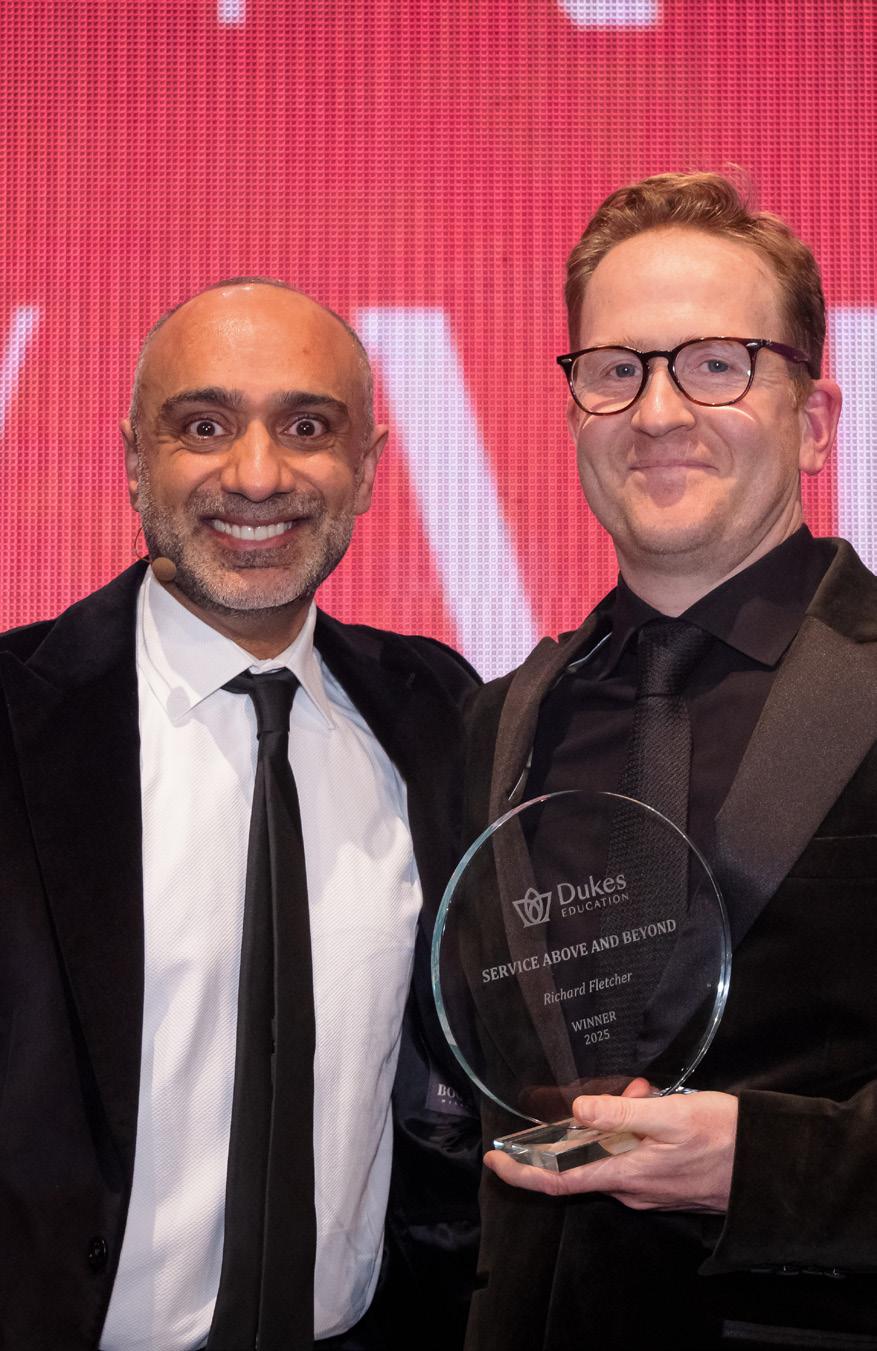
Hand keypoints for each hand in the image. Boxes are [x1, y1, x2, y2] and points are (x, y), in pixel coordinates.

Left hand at [484, 1081, 737, 1212]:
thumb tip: (578, 1108)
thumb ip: (622, 1112)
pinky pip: (632, 1156)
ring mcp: (648, 1190)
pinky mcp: (663, 1183)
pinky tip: (657, 1106)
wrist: (770, 1168)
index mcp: (624, 1176)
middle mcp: (631, 1190)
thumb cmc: (724, 1138)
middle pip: (585, 1159)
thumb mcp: (671, 1114)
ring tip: (649, 1092)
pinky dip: (634, 1129)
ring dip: (616, 1121)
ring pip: (611, 1153)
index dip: (522, 1171)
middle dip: (587, 1123)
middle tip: (621, 1091)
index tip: (495, 1159)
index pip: (557, 1180)